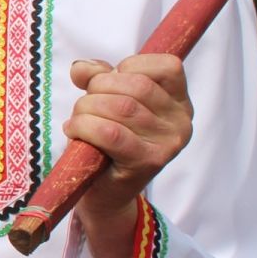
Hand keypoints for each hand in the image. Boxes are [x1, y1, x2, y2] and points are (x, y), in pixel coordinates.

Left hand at [62, 54, 191, 257]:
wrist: (104, 192)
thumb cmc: (106, 140)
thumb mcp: (106, 100)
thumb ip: (99, 76)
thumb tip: (83, 69)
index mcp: (179, 102)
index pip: (165, 65)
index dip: (129, 66)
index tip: (110, 82)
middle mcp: (181, 122)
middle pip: (135, 85)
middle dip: (97, 89)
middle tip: (85, 106)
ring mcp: (168, 144)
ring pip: (120, 106)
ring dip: (86, 109)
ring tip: (78, 121)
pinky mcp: (147, 162)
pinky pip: (110, 132)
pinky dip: (83, 126)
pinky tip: (74, 131)